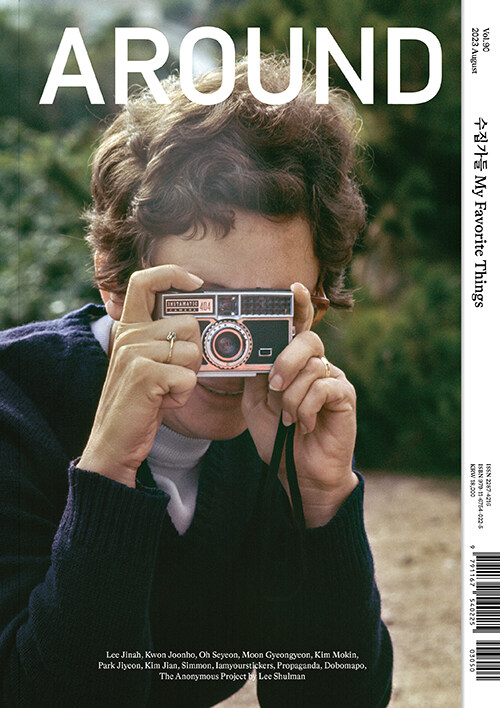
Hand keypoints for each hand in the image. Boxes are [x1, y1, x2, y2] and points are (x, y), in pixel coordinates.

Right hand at [78, 266, 202, 486]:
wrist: (114, 441)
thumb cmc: (138, 402)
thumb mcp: (145, 362)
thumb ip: (163, 338)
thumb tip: (199, 322)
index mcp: (129, 327)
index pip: (144, 281)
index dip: (172, 274)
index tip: (196, 283)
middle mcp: (129, 335)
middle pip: (187, 323)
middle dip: (193, 352)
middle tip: (174, 374)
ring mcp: (134, 353)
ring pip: (192, 351)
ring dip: (188, 376)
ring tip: (165, 389)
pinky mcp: (143, 374)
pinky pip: (188, 377)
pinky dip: (183, 395)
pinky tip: (163, 401)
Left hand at [242, 282, 357, 526]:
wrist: (299, 473)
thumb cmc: (279, 437)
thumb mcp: (256, 404)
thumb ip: (255, 376)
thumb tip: (252, 352)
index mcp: (294, 363)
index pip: (298, 327)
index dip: (299, 306)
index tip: (292, 289)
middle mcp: (316, 365)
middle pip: (308, 340)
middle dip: (286, 360)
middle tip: (274, 386)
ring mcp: (333, 378)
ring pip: (311, 368)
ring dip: (292, 397)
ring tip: (289, 419)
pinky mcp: (345, 395)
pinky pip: (323, 388)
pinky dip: (306, 408)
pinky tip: (304, 425)